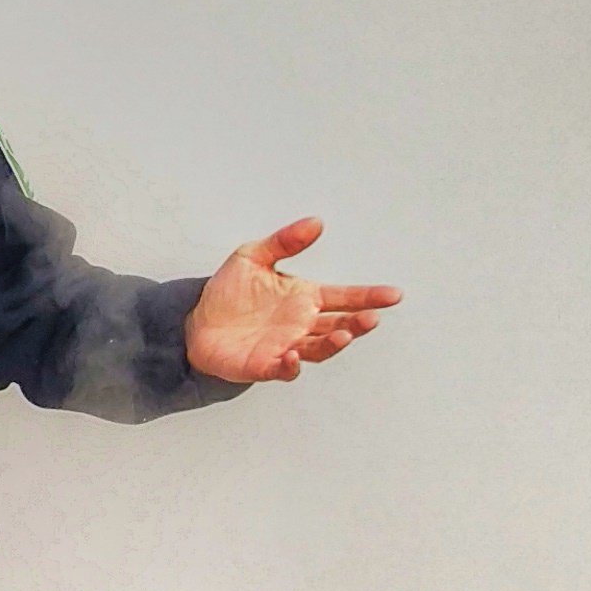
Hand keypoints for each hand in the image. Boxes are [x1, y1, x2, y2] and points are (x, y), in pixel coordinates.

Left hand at [188, 218, 400, 384]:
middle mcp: (301, 325)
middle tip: (371, 318)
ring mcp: (286, 346)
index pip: (344, 298)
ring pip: (318, 349)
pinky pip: (284, 368)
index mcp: (304, 298)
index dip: (369, 297)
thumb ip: (285, 241)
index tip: (393, 294)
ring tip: (342, 335)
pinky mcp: (265, 365)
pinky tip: (292, 355)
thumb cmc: (229, 291)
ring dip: (333, 344)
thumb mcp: (254, 256)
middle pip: (339, 326)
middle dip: (357, 324)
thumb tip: (316, 222)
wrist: (197, 320)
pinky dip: (291, 365)